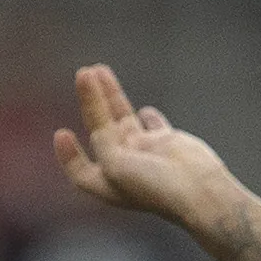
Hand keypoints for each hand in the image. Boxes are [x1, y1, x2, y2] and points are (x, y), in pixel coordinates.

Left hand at [52, 64, 243, 233]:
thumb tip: (102, 128)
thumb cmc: (156, 187)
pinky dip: (145, 115)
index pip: (81, 171)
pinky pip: (151, 124)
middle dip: (90, 102)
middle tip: (83, 74)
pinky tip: (140, 109)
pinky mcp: (166, 141)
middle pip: (99, 131)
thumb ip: (104, 142)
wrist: (199, 189)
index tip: (62, 132)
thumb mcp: (116, 165)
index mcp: (109, 184)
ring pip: (121, 118)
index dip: (68, 155)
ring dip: (109, 95)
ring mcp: (145, 153)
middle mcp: (125, 168)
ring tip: (97, 70)